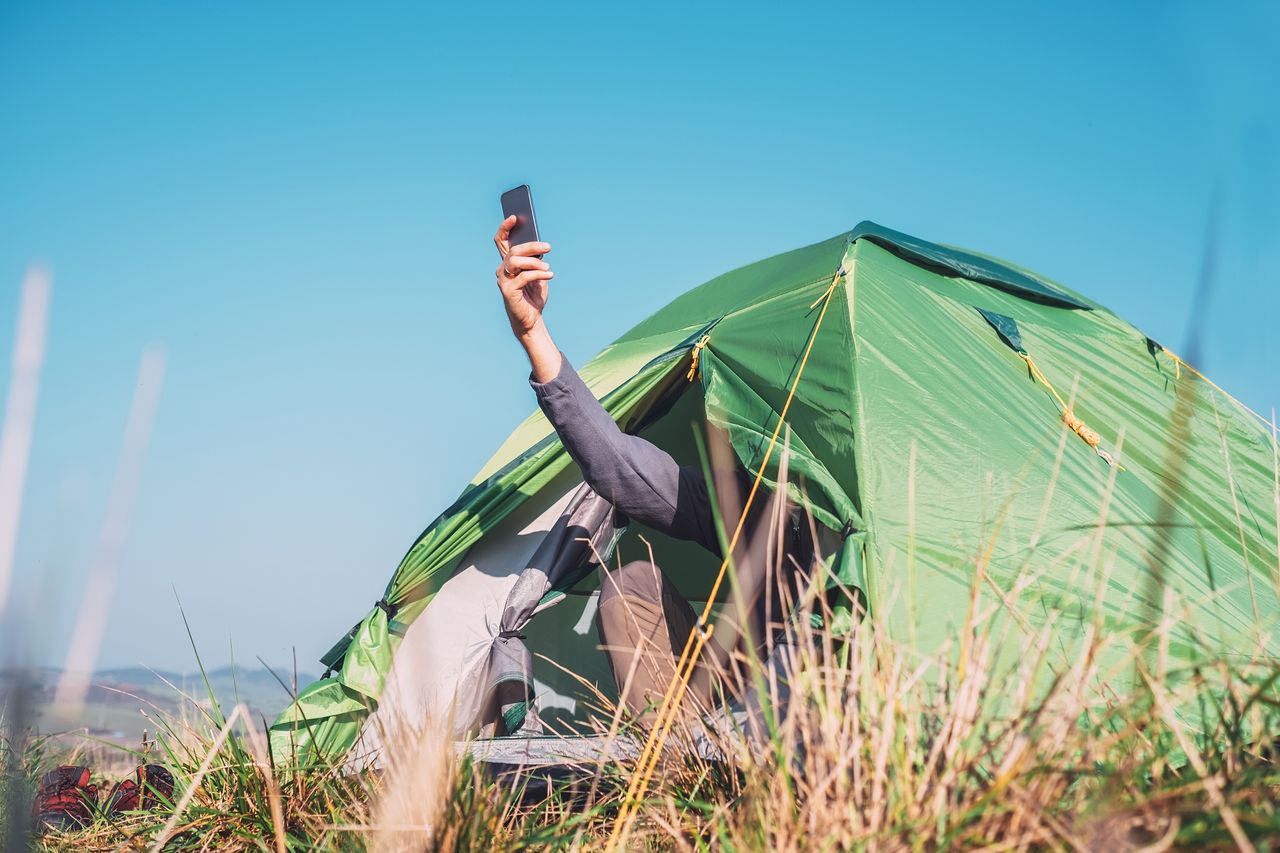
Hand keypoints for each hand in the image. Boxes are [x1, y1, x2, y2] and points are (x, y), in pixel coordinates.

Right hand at [494, 215, 552, 338]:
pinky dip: (538, 274)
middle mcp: (502, 269)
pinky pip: (523, 277)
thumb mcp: (537, 273)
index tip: (515, 217)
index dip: (505, 228)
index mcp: (508, 263)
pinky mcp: (507, 291)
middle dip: (531, 246)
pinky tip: (549, 275)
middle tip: (548, 247)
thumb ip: (535, 260)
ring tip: (548, 266)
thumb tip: (540, 246)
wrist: (532, 320)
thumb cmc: (533, 295)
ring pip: (515, 261)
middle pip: (513, 250)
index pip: (501, 241)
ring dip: (534, 262)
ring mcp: (503, 280)